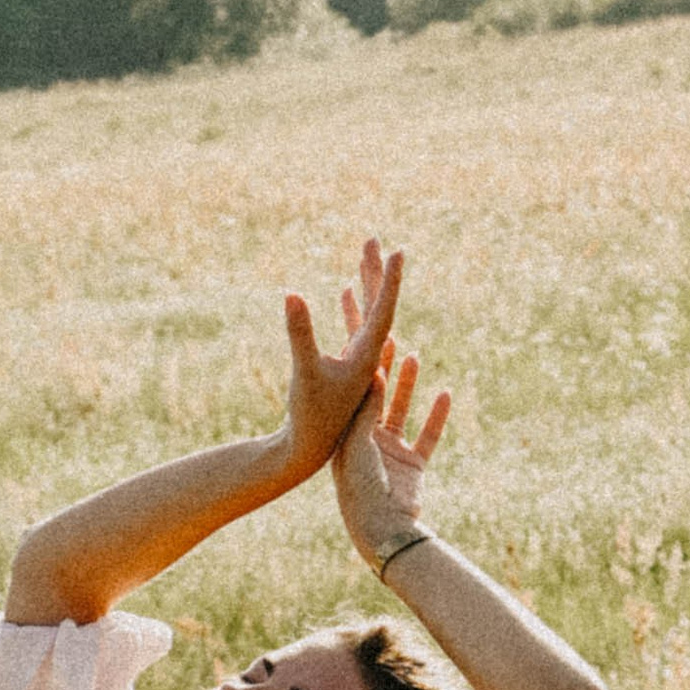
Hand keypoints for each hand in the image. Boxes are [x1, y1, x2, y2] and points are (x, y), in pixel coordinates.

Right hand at [278, 240, 402, 481]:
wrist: (308, 450)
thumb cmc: (308, 414)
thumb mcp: (305, 371)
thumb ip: (300, 332)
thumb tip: (291, 293)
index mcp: (368, 356)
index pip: (386, 310)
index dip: (391, 280)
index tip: (398, 251)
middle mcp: (369, 357)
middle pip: (380, 306)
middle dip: (376, 271)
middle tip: (374, 238)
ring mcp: (359, 362)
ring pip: (368, 315)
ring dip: (366, 284)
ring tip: (364, 254)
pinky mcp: (346, 369)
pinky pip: (355, 329)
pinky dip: (353, 308)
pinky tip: (346, 292)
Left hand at [334, 346, 451, 567]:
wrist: (381, 527)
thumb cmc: (361, 487)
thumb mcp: (358, 443)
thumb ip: (367, 410)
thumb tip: (374, 374)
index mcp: (347, 436)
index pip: (356, 393)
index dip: (363, 367)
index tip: (367, 339)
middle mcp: (368, 441)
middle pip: (379, 397)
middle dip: (385, 369)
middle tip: (391, 338)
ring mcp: (391, 453)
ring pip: (402, 411)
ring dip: (408, 385)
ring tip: (414, 356)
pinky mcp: (413, 466)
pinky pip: (427, 436)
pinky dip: (436, 416)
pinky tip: (445, 393)